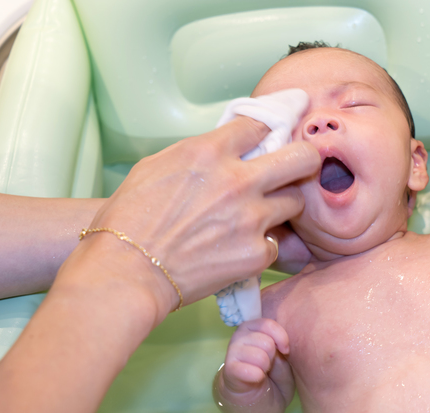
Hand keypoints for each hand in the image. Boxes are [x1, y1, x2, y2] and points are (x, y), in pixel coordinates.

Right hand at [87, 116, 319, 313]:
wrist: (125, 271)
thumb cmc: (130, 219)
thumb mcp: (156, 166)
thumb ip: (199, 152)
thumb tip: (226, 147)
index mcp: (209, 152)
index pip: (261, 124)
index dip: (268, 130)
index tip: (272, 136)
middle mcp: (237, 180)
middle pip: (302, 157)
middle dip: (304, 159)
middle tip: (296, 169)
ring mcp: (250, 218)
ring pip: (296, 202)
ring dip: (281, 206)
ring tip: (259, 215)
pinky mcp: (256, 253)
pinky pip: (276, 243)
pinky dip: (261, 245)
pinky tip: (239, 248)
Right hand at [222, 318, 289, 395]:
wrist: (255, 397)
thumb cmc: (272, 373)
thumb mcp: (283, 357)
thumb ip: (281, 347)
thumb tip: (279, 346)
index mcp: (253, 327)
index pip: (269, 324)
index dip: (282, 338)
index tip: (285, 351)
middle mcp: (240, 335)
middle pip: (267, 342)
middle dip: (273, 357)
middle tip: (268, 365)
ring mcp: (232, 351)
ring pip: (260, 357)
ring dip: (265, 368)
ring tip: (261, 372)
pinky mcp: (229, 369)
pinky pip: (250, 370)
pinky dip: (258, 377)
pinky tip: (256, 379)